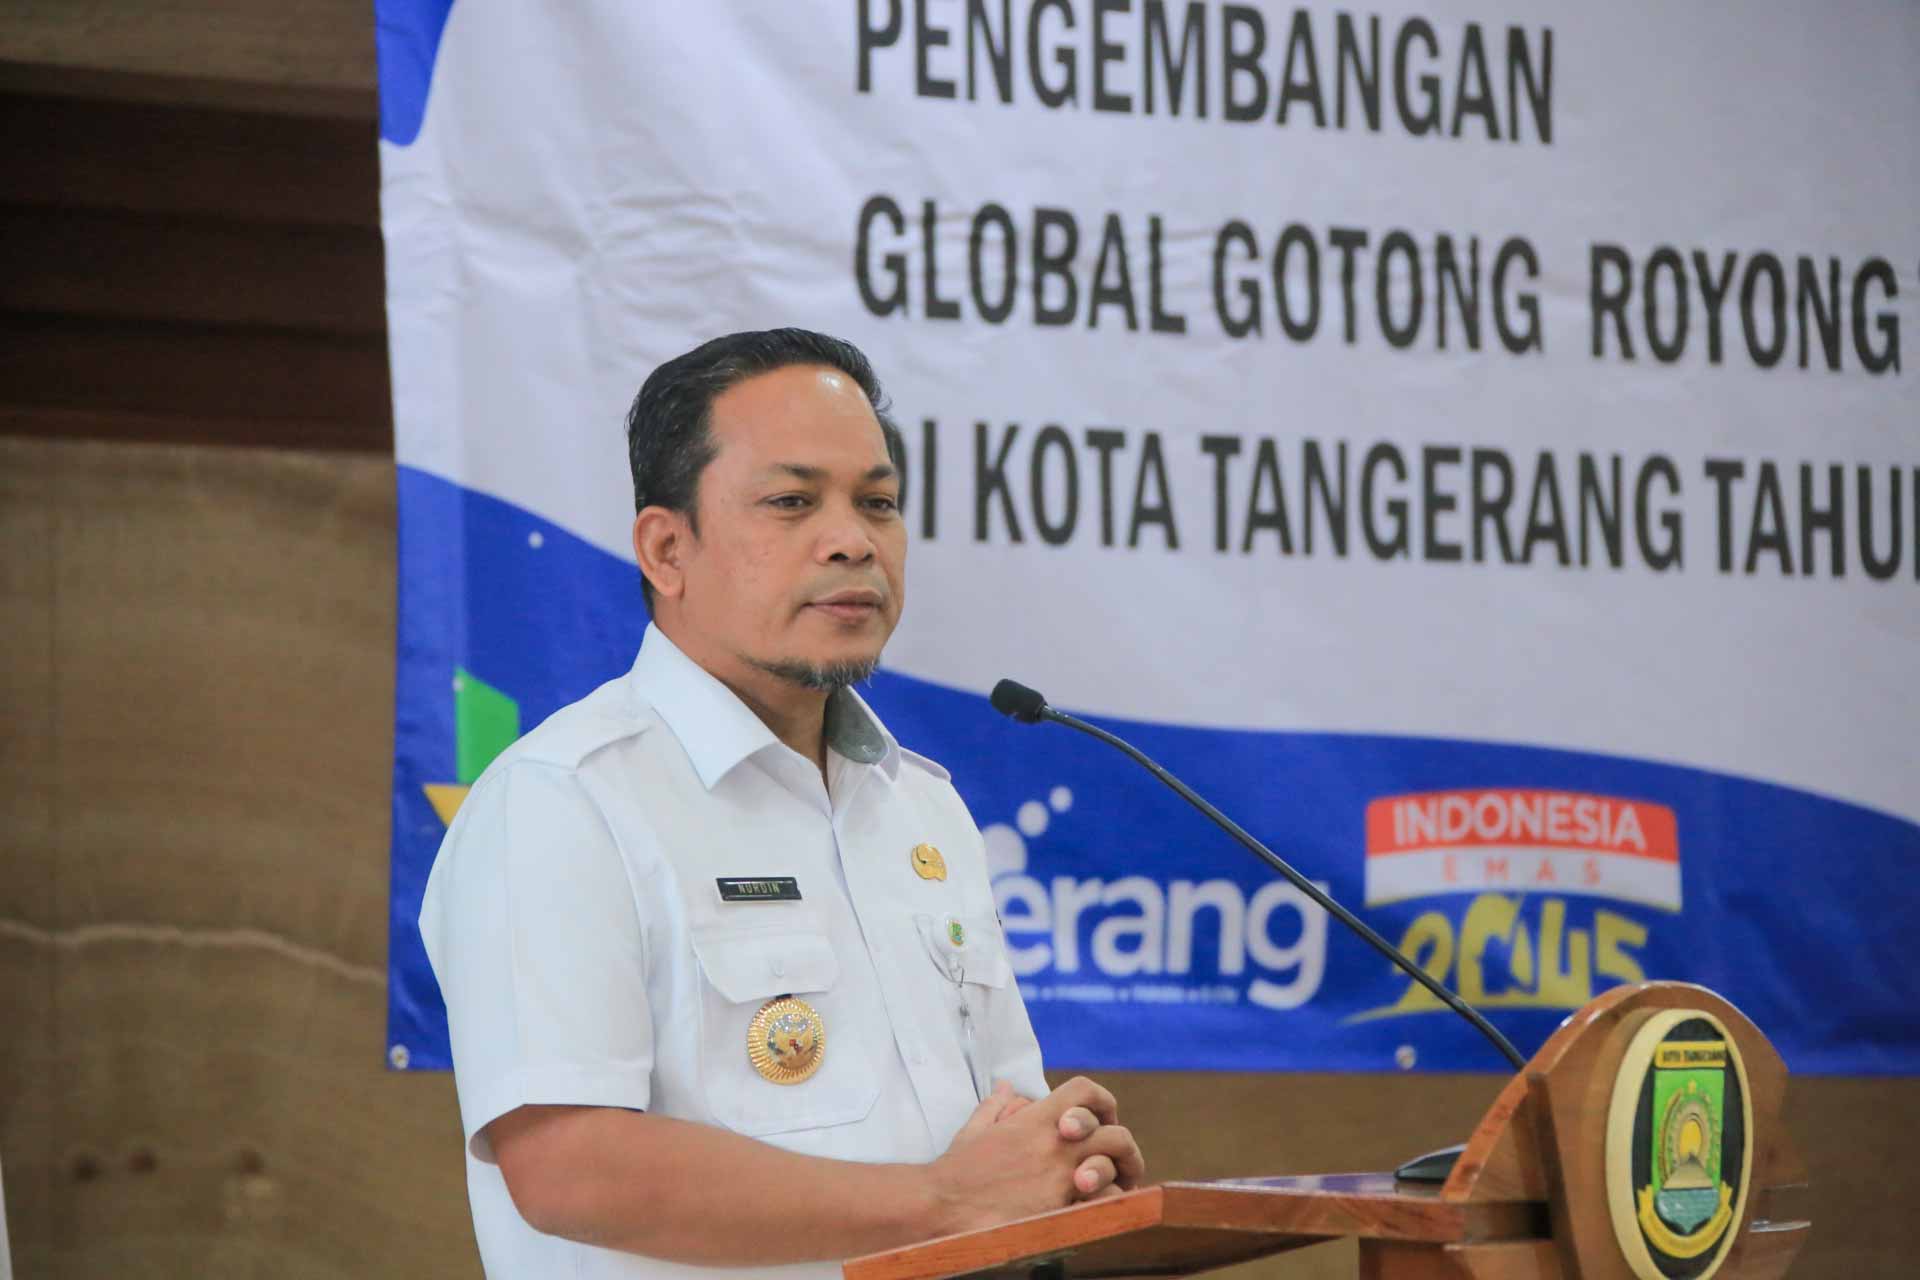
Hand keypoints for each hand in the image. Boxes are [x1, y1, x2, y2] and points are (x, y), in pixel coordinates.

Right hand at [924, 1077, 1144, 1234]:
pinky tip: (1101, 1211)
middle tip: (1124, 1165)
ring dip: (1120, 1179)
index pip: (1085, 1090)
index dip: (1104, 1102)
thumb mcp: (975, 1129)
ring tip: (1118, 1191)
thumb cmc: (957, 1170)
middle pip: (1114, 1133)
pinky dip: (1108, 1207)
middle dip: (1126, 1149)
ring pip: (1113, 1169)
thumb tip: (1007, 1087)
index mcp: (1035, 1120)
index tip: (1104, 1120)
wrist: (941, 1206)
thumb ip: (996, 1106)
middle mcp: (1053, 1143)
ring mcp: (1058, 1177)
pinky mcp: (1058, 1209)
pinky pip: (1102, 1204)